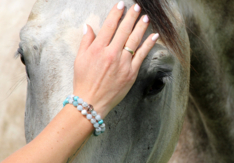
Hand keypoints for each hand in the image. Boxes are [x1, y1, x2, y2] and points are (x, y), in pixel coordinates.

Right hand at [73, 1, 158, 117]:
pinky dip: (149, 44)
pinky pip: (142, 55)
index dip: (116, 13)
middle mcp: (112, 53)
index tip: (121, 5)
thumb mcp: (79, 59)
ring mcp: (123, 63)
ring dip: (141, 27)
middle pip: (124, 30)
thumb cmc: (83, 81)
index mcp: (98, 49)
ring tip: (145, 17)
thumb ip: (86, 41)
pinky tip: (154, 36)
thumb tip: (89, 26)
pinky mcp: (131, 72)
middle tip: (137, 7)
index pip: (109, 26)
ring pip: (134, 40)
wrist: (91, 102)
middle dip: (131, 16)